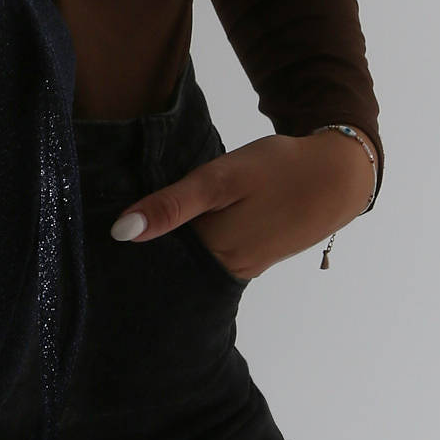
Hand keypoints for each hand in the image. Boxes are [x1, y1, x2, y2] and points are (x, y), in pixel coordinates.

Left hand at [109, 129, 376, 281]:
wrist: (341, 174)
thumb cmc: (279, 169)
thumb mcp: (222, 178)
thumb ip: (172, 205)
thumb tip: (120, 233)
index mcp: (214, 254)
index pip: (154, 262)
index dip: (127, 250)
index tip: (97, 235)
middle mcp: (226, 270)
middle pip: (172, 266)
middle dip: (145, 252)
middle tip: (108, 228)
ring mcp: (243, 266)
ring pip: (192, 261)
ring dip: (169, 247)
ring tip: (138, 225)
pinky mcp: (255, 257)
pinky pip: (212, 256)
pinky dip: (194, 243)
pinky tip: (179, 226)